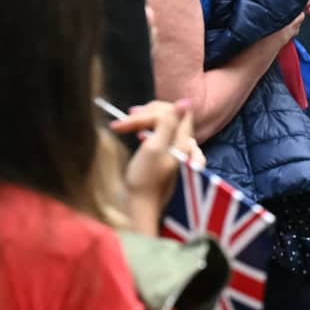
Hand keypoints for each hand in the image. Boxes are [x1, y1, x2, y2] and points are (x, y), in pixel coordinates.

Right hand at [114, 99, 196, 233]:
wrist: (142, 208)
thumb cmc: (145, 180)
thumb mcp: (154, 147)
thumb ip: (169, 124)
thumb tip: (186, 101)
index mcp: (184, 142)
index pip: (175, 111)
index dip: (152, 110)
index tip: (129, 116)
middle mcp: (187, 146)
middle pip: (171, 117)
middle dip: (146, 116)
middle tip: (123, 121)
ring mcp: (181, 153)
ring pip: (166, 127)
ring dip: (146, 123)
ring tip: (128, 125)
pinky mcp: (172, 160)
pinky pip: (164, 138)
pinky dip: (151, 133)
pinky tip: (140, 136)